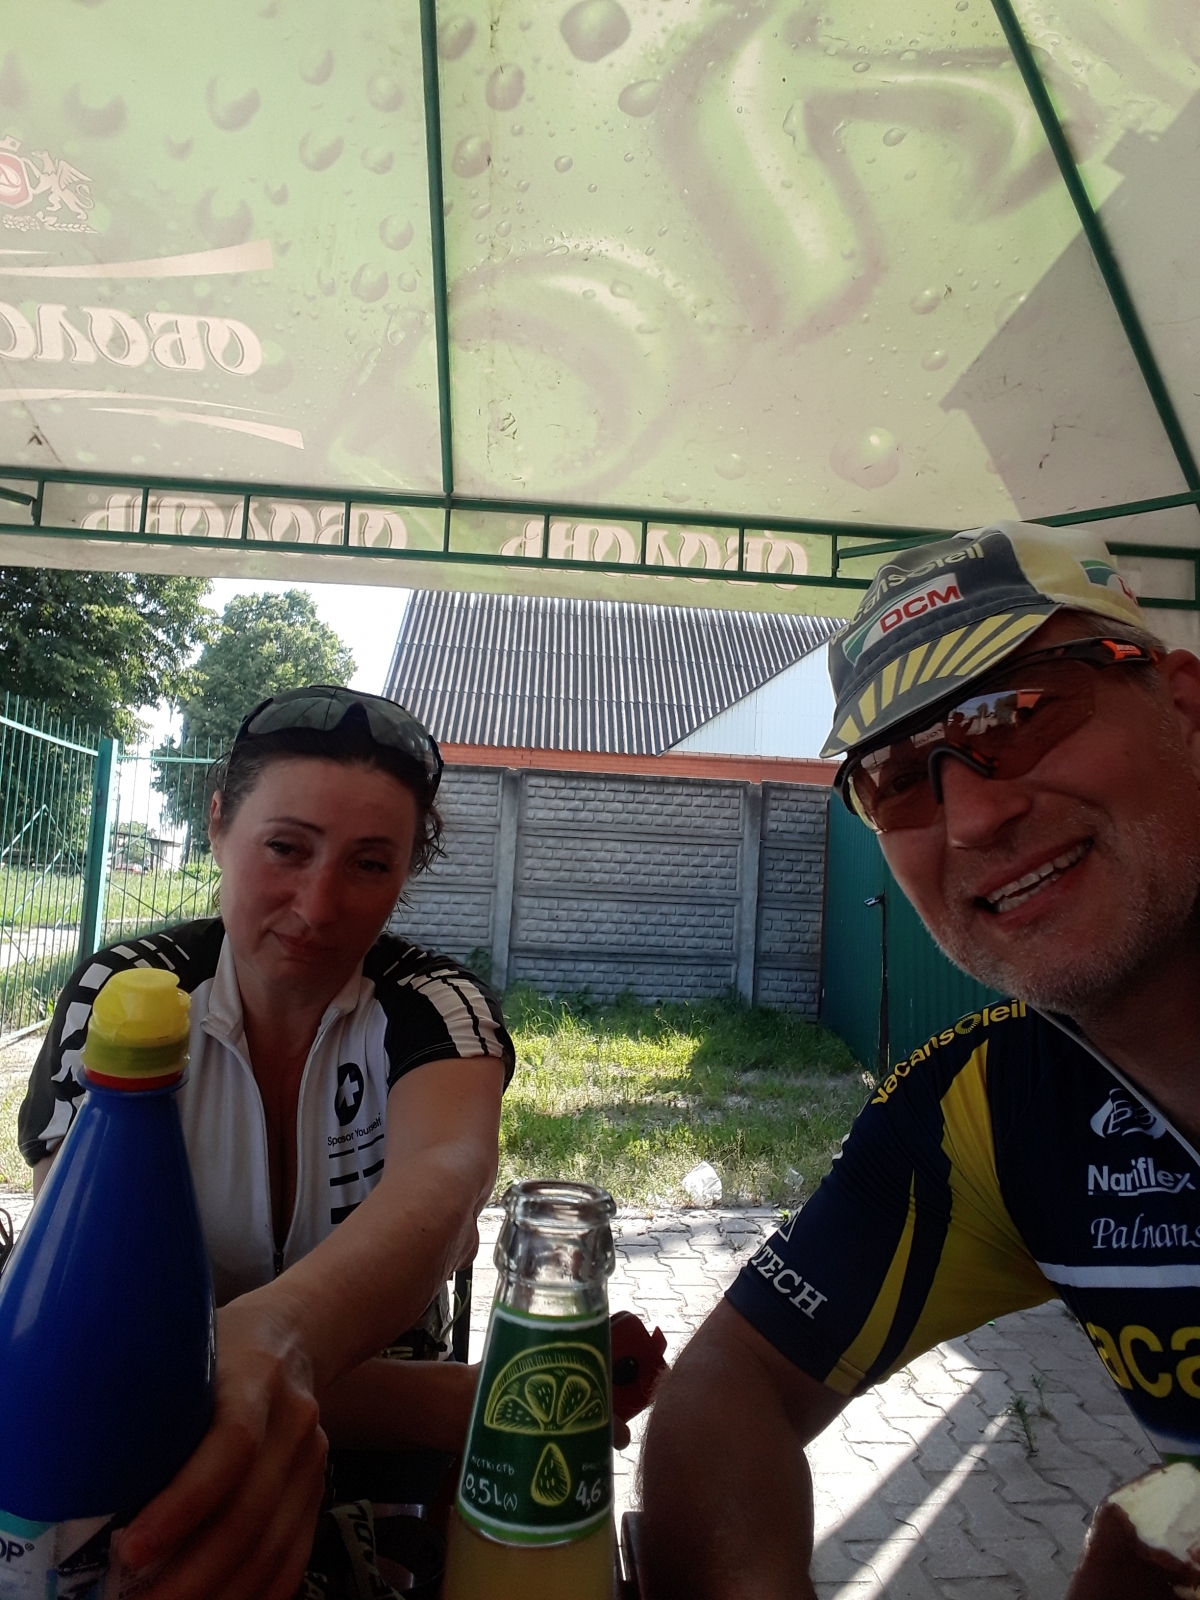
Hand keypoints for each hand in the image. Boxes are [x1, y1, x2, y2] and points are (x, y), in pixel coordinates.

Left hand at [112, 1294, 327, 1599]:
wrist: (295, 1332)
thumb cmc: (221, 1347)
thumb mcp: (188, 1353)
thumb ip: (157, 1406)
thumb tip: (83, 1480)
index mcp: (257, 1377)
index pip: (232, 1446)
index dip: (183, 1504)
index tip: (131, 1548)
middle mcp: (293, 1421)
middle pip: (250, 1514)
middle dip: (192, 1575)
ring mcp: (312, 1460)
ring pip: (273, 1547)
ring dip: (220, 1595)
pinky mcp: (316, 1489)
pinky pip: (293, 1557)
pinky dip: (258, 1594)